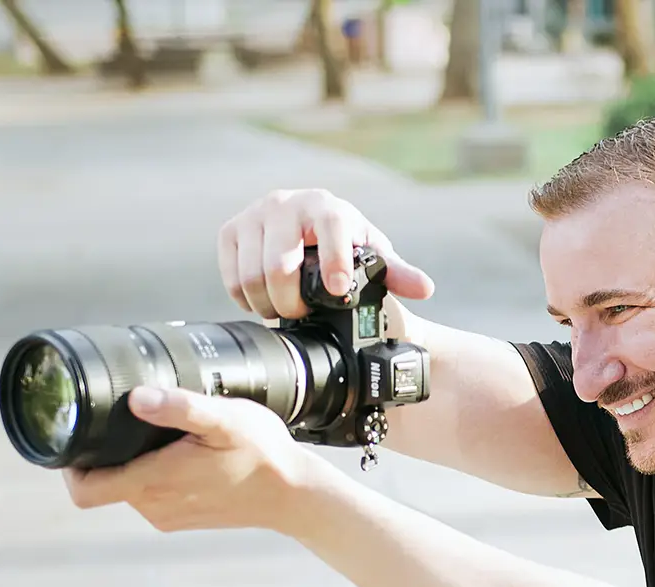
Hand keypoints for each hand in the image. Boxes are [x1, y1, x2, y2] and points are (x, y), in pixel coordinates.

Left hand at [63, 385, 320, 534]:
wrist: (294, 494)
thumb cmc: (261, 453)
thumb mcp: (224, 419)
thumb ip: (180, 407)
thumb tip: (136, 398)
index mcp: (153, 482)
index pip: (83, 491)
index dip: (67, 467)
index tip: (75, 436)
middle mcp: (153, 506)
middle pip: (103, 484)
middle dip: (105, 454)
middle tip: (125, 421)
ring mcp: (168, 516)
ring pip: (128, 488)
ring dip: (133, 463)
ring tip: (160, 435)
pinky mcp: (183, 519)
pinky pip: (152, 496)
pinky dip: (156, 476)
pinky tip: (181, 455)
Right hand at [217, 188, 434, 319]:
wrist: (308, 232)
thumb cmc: (346, 247)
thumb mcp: (373, 258)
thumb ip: (397, 273)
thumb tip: (424, 288)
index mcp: (327, 208)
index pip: (330, 229)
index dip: (333, 261)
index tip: (337, 290)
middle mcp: (287, 204)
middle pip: (279, 265)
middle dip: (292, 302)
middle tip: (302, 314)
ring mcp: (255, 215)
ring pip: (251, 275)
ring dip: (268, 304)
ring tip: (284, 311)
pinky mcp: (230, 231)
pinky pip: (231, 276)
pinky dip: (246, 298)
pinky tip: (264, 300)